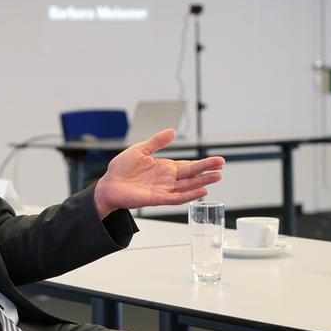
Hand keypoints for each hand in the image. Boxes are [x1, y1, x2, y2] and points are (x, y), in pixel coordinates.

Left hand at [93, 129, 224, 218]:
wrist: (108, 184)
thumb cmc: (121, 169)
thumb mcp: (140, 150)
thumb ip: (156, 142)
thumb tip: (173, 131)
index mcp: (165, 167)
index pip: (188, 165)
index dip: (203, 163)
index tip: (218, 160)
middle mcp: (167, 179)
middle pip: (191, 175)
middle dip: (207, 170)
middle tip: (222, 165)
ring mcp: (163, 189)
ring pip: (187, 187)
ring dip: (202, 182)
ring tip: (217, 177)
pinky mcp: (156, 198)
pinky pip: (176, 198)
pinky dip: (189, 195)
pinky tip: (201, 191)